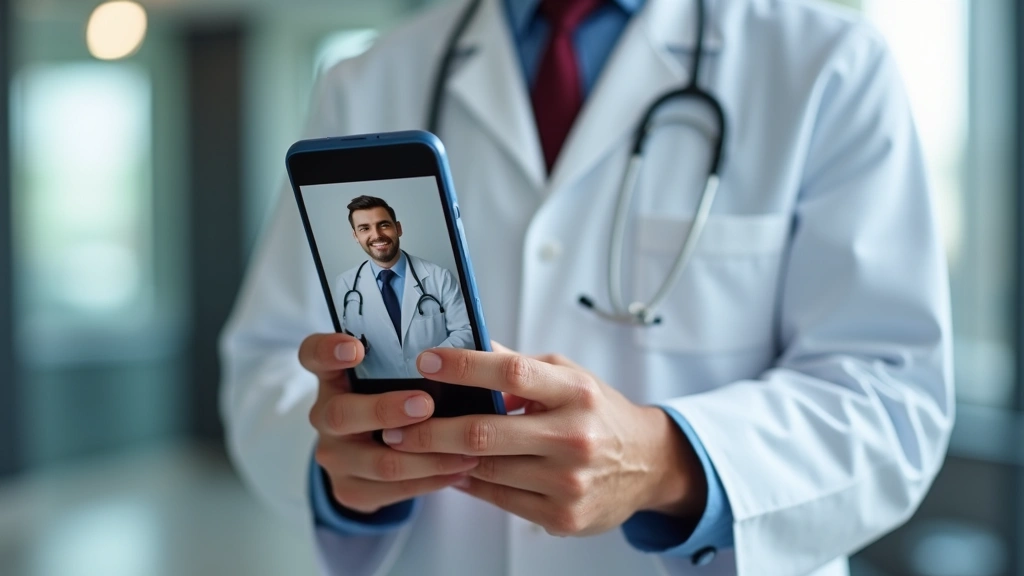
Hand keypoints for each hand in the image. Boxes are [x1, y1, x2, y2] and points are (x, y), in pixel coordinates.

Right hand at [301, 333, 479, 513]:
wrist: (374, 455)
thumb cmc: (394, 398)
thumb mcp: (393, 375)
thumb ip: (414, 360)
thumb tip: (468, 346)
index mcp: (333, 377)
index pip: (313, 355)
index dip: (329, 351)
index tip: (356, 348)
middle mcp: (325, 416)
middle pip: (343, 414)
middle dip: (386, 410)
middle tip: (425, 404)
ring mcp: (334, 456)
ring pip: (378, 462)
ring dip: (426, 455)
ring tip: (465, 448)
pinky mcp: (349, 490)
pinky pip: (393, 490)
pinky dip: (431, 480)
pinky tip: (459, 470)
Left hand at [383, 344, 707, 535]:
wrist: (648, 465)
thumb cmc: (600, 414)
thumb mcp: (569, 377)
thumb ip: (518, 365)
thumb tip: (465, 344)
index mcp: (576, 393)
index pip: (511, 373)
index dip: (463, 366)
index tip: (426, 360)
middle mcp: (574, 437)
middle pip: (485, 432)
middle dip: (430, 429)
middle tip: (396, 424)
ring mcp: (568, 482)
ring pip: (485, 470)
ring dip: (442, 459)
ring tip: (414, 447)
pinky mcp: (562, 517)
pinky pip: (498, 498)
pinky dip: (468, 482)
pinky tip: (451, 469)